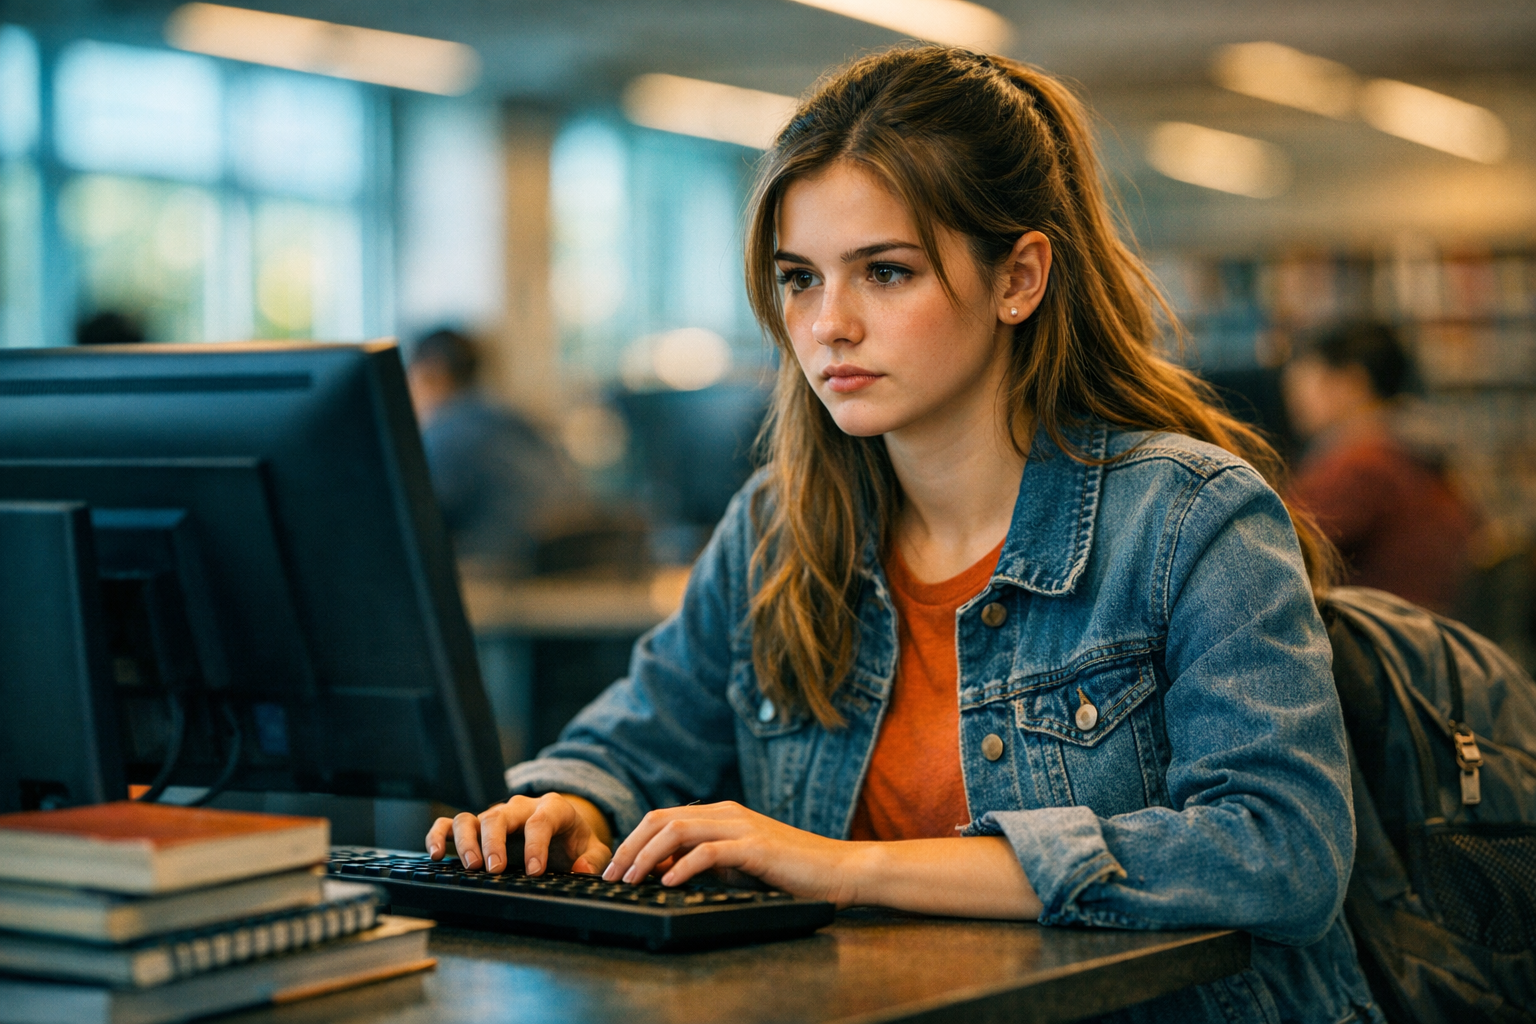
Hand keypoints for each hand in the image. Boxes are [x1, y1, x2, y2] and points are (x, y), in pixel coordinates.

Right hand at [425, 793, 611, 875]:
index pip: (541, 821)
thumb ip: (591, 859)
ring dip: (467, 841)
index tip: (534, 871)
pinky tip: (435, 855)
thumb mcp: (592, 849)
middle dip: (495, 842)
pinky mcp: (476, 827)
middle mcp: (519, 808)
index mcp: (551, 808)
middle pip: (500, 816)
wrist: (562, 832)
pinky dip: (438, 835)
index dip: (536, 845)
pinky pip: (450, 824)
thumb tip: (579, 869)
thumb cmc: (573, 842)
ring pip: (472, 818)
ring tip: (470, 866)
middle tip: (494, 869)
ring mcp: (496, 816)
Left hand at [601, 800, 863, 906]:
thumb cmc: (793, 871)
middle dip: (630, 846)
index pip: (663, 818)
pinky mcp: (755, 847)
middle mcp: (727, 813)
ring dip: (647, 855)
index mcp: (722, 814)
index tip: (616, 868)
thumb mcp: (741, 865)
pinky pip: (709, 852)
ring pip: (677, 830)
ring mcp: (741, 827)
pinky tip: (669, 883)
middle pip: (662, 819)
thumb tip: (668, 872)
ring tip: (630, 880)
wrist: (840, 869)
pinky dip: (683, 866)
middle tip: (611, 875)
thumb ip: (709, 861)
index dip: (633, 840)